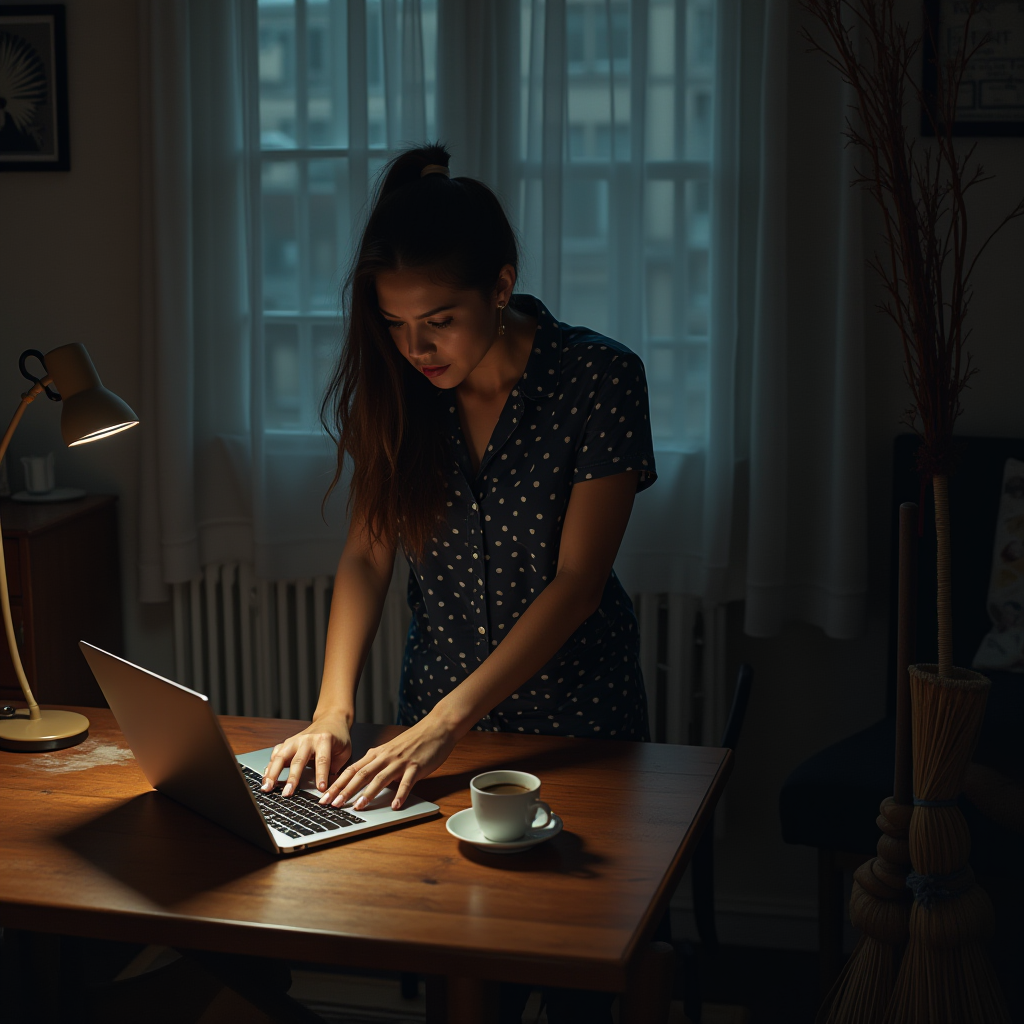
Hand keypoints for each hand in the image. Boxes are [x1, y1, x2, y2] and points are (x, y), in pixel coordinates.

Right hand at [262, 710, 351, 796]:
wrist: (330, 720)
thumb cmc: (338, 738)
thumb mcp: (344, 752)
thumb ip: (336, 769)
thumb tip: (330, 790)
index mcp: (324, 740)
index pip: (322, 760)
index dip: (321, 775)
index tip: (320, 790)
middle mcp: (307, 739)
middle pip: (298, 760)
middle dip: (292, 778)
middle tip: (287, 794)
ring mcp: (295, 740)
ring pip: (281, 756)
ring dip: (273, 773)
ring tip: (267, 788)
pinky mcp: (287, 743)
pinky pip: (276, 754)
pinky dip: (270, 766)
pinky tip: (266, 778)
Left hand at [319, 712, 459, 810]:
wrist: (436, 727)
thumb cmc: (414, 741)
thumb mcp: (390, 751)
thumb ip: (378, 765)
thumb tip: (364, 781)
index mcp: (377, 754)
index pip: (352, 770)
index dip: (337, 785)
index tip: (325, 798)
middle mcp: (385, 757)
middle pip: (361, 775)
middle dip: (345, 791)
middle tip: (333, 804)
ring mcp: (401, 761)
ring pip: (380, 778)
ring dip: (368, 794)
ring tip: (358, 807)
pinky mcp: (417, 766)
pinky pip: (407, 782)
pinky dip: (400, 794)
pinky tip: (396, 806)